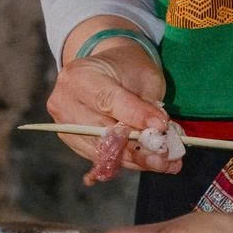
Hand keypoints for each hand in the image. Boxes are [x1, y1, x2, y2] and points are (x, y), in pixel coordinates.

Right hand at [46, 22, 169, 164]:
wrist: (106, 70)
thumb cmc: (127, 69)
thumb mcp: (144, 76)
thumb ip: (148, 103)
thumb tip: (159, 132)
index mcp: (82, 75)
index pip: (108, 101)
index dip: (136, 117)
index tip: (162, 127)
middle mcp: (65, 100)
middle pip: (103, 131)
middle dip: (139, 146)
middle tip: (168, 155)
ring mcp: (64, 124)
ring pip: (102, 150)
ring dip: (135, 159)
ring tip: (165, 163)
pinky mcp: (70, 140)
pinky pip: (100, 156)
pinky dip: (127, 161)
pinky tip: (149, 161)